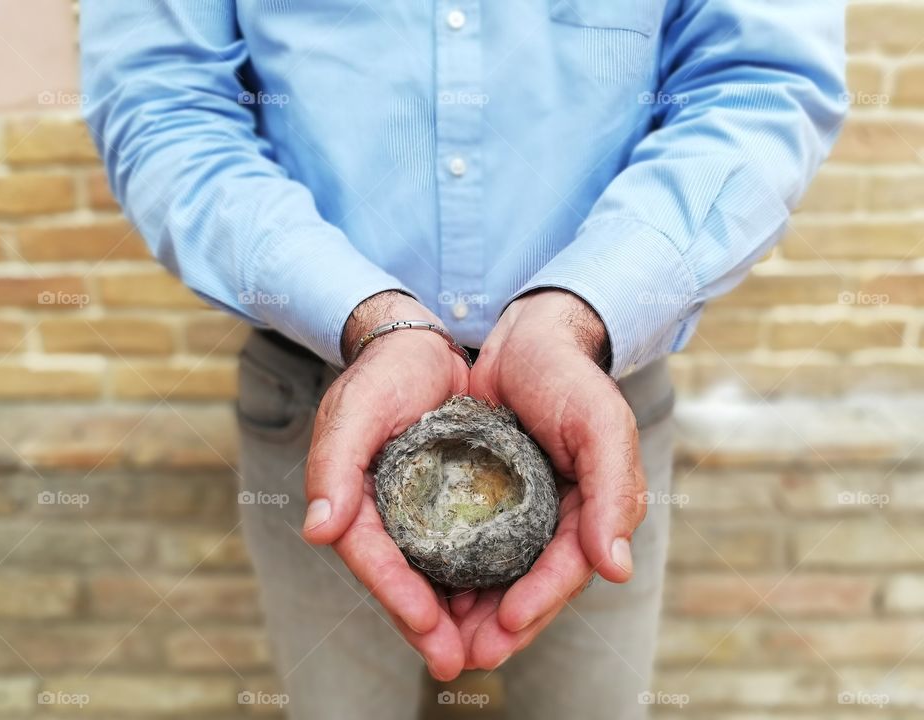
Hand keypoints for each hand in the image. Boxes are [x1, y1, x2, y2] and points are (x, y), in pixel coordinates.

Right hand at [302, 291, 469, 679]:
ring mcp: (418, 513)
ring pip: (435, 575)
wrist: (420, 347)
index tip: (427, 625)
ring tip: (486, 650)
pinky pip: (462, 550)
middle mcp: (385, 515)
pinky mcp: (449, 504)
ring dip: (456, 616)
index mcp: (354, 500)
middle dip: (428, 626)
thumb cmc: (383, 374)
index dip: (396, 594)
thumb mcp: (356, 410)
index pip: (372, 557)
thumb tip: (319, 530)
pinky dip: (477, 579)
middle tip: (458, 663)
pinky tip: (503, 603)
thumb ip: (334, 465)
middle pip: (404, 580)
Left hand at [458, 289, 645, 668]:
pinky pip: (472, 545)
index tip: (506, 624)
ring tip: (443, 641)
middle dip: (503, 626)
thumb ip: (613, 492)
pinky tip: (430, 592)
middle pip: (531, 586)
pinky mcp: (488, 499)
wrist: (527, 338)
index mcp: (592, 511)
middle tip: (467, 657)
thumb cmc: (571, 378)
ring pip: (500, 576)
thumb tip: (616, 569)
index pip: (568, 569)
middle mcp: (557, 520)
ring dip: (475, 612)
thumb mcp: (602, 426)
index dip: (540, 601)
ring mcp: (521, 511)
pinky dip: (456, 572)